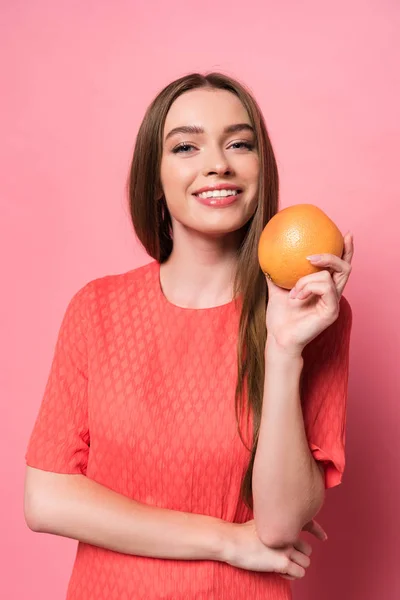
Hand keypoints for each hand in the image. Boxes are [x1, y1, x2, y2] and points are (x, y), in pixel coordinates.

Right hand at [222, 517, 326, 578]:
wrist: (231, 541)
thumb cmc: (243, 533)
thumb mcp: (261, 521)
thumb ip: (274, 523)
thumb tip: (280, 528)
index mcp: (285, 523)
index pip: (310, 525)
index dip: (318, 531)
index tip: (323, 537)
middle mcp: (288, 534)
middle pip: (308, 550)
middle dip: (299, 556)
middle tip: (285, 559)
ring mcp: (287, 548)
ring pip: (305, 563)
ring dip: (295, 567)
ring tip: (281, 567)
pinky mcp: (282, 562)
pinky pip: (299, 573)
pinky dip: (291, 575)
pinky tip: (278, 571)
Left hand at [265, 232, 353, 355]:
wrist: (278, 337)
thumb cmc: (279, 318)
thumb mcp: (276, 289)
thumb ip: (276, 273)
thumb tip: (268, 255)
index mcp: (324, 289)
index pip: (339, 267)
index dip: (346, 250)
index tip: (345, 234)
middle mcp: (332, 295)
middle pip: (345, 268)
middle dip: (331, 256)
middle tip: (311, 256)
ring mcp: (334, 303)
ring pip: (328, 276)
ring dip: (306, 280)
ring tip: (293, 291)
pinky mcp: (331, 311)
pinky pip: (324, 288)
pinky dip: (308, 287)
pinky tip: (296, 297)